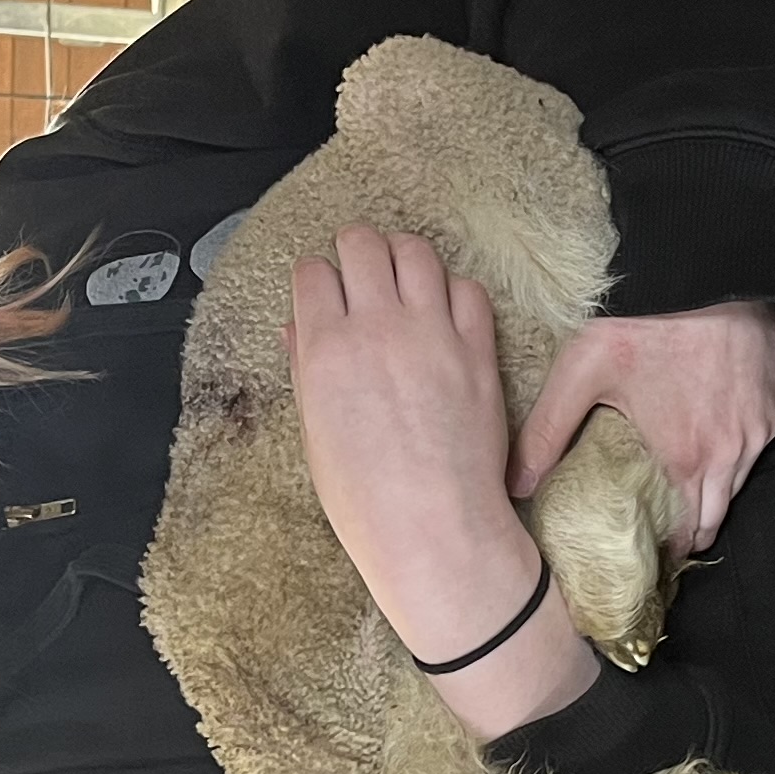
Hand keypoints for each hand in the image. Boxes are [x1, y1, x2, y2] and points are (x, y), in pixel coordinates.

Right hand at [289, 229, 599, 737]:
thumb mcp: (315, 432)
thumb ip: (306, 367)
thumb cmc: (365, 498)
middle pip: (362, 243)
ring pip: (417, 252)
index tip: (324, 293)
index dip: (316, 278)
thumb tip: (297, 326)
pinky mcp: (477, 349)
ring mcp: (432, 334)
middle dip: (356, 251)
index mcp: (325, 349)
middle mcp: (377, 328)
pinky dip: (453, 292)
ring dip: (404, 258)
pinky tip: (445, 314)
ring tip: (403, 280)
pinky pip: (468, 289)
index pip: (312, 272)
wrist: (433, 529)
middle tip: (362, 274)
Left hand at [510, 303, 774, 556]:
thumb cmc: (647, 320)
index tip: (644, 550)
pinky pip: (754, 455)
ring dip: (710, 499)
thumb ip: (548, 430)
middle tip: (660, 533)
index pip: (683, 536)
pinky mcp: (773, 412)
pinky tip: (706, 449)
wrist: (711, 274)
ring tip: (678, 495)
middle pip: (713, 523)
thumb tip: (517, 485)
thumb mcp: (583, 369)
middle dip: (688, 535)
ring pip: (735, 490)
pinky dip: (733, 463)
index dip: (664, 550)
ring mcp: (756, 435)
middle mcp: (727, 457)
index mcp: (684, 460)